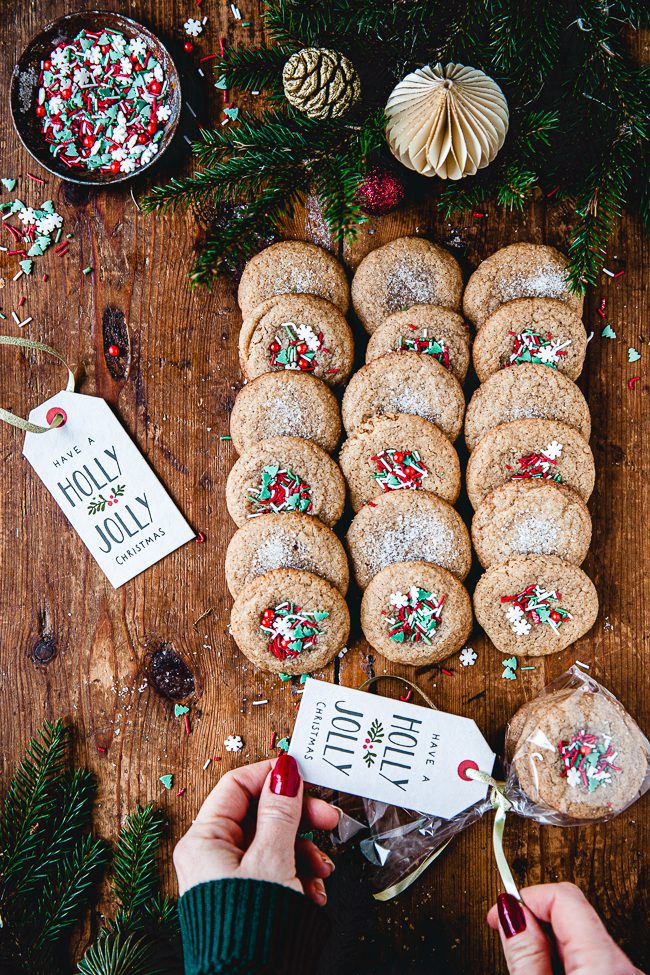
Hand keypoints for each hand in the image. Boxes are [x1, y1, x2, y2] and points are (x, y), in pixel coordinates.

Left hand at [173, 755, 338, 905]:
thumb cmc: (252, 927)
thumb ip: (282, 812)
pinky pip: (275, 870)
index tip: (307, 775)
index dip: (273, 776)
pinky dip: (298, 876)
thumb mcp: (273, 860)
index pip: (237, 785)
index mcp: (205, 839)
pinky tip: (313, 892)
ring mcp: (229, 877)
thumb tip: (286, 771)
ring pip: (273, 843)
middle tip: (330, 820)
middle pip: (261, 814)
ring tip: (321, 872)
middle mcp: (213, 854)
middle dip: (299, 819)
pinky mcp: (247, 896)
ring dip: (305, 852)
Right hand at [487, 883, 642, 974]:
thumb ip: (526, 954)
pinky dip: (565, 962)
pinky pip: (593, 962)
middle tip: (505, 937)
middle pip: (572, 916)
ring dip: (548, 945)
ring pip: (582, 941)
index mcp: (604, 963)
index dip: (525, 897)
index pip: (563, 896)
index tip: (499, 913)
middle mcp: (623, 968)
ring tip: (523, 964)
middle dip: (534, 921)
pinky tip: (546, 973)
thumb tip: (511, 911)